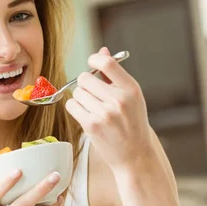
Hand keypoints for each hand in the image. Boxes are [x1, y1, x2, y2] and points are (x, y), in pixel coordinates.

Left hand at [65, 47, 153, 173]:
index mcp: (131, 89)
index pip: (107, 63)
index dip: (94, 59)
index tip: (92, 63)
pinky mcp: (92, 125)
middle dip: (86, 85)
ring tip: (93, 109)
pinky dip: (75, 109)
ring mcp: (105, 113)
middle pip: (84, 78)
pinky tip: (86, 115)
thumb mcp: (131, 97)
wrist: (135, 155)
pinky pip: (71, 106)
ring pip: (77, 92)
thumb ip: (114, 74)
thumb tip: (102, 50)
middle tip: (94, 96)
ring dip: (81, 99)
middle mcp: (119, 100)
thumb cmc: (132, 123)